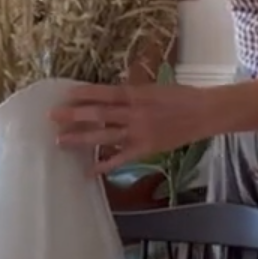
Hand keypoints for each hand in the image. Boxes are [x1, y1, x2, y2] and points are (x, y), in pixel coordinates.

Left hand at [52, 81, 210, 171]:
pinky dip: (104, 164)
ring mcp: (139, 133)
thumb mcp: (154, 88)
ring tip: (60, 140)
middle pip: (99, 114)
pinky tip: (88, 170)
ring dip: (81, 139)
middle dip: (74, 115)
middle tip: (53, 116)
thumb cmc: (181, 97)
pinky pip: (120, 158)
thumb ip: (131, 93)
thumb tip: (108, 96)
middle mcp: (135, 113)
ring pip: (105, 136)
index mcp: (137, 94)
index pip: (105, 92)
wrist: (204, 113)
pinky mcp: (145, 149)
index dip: (85, 93)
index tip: (66, 94)